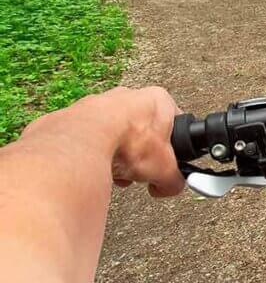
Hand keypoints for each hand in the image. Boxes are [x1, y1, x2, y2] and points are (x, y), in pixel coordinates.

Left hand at [25, 86, 185, 197]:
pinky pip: (90, 138)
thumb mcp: (164, 170)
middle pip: (141, 129)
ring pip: (114, 133)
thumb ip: (173, 180)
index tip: (164, 162)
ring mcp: (99, 102)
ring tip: (116, 172)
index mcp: (158, 100)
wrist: (83, 142)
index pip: (173, 123)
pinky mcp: (75, 115)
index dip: (170, 148)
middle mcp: (129, 95)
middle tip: (139, 170)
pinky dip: (94, 153)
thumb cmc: (126, 141)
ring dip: (117, 155)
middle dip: (140, 152)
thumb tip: (171, 187)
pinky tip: (96, 167)